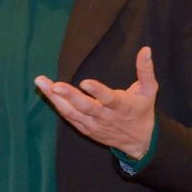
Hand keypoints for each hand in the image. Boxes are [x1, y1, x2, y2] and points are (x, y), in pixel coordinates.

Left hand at [34, 46, 157, 157]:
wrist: (139, 141)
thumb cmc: (142, 110)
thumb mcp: (149, 90)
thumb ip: (146, 70)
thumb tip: (146, 49)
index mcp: (121, 106)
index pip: (108, 99)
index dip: (97, 92)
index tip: (85, 82)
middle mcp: (105, 117)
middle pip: (85, 107)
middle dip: (69, 96)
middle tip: (55, 85)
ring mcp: (94, 125)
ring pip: (72, 113)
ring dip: (55, 99)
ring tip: (41, 83)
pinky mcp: (86, 129)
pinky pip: (69, 117)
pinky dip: (57, 106)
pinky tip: (46, 92)